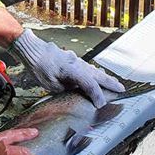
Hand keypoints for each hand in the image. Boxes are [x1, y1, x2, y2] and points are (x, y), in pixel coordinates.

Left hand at [9, 29, 124, 106]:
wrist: (33, 50)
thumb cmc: (39, 67)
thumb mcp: (51, 85)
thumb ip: (66, 90)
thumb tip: (77, 95)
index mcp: (72, 70)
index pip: (89, 84)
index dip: (97, 95)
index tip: (101, 104)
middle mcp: (77, 63)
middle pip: (97, 75)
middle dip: (110, 83)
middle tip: (122, 89)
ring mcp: (75, 60)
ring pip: (93, 70)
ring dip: (104, 78)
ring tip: (114, 84)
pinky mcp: (72, 60)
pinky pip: (87, 67)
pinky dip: (95, 73)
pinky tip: (98, 76)